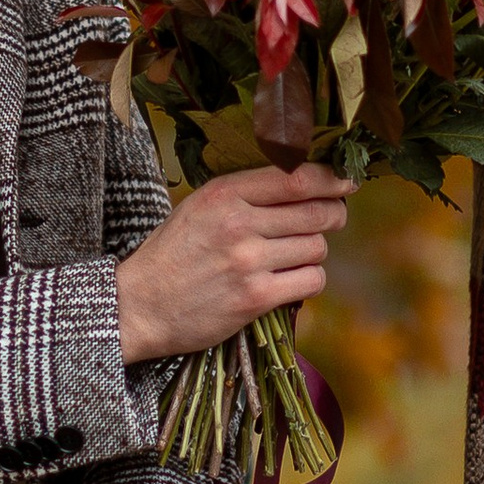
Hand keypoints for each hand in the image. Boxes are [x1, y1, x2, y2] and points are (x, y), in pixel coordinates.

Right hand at [113, 164, 349, 364]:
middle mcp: (238, 223)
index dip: (331, 179)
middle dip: (334, 213)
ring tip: (295, 254)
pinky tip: (292, 280)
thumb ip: (244, 193)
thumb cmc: (171, 254)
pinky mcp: (255, 298)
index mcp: (224, 193)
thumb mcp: (198, 207)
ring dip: (314, 251)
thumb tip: (303, 182)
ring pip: (316, 247)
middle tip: (334, 217)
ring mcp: (248, 262)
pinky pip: (310, 281)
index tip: (346, 181)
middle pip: (315, 212)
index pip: (296, 178)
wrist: (137, 305)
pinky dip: (309, 279)